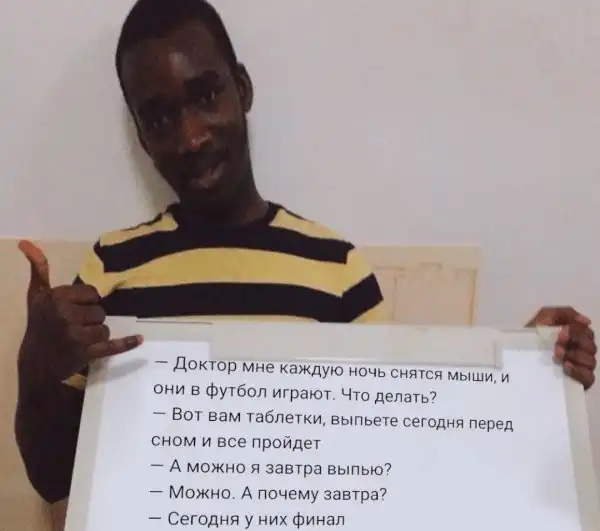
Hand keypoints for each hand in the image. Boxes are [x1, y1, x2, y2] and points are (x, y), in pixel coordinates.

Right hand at [17, 240, 141, 383]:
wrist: (38, 362)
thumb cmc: (40, 324)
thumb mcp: (37, 296)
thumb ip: (39, 269)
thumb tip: (27, 243)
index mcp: (56, 298)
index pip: (92, 293)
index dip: (86, 301)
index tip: (74, 309)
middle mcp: (65, 315)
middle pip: (100, 311)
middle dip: (91, 318)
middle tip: (75, 326)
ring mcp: (76, 335)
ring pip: (105, 327)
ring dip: (98, 333)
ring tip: (82, 338)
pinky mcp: (86, 353)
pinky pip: (111, 345)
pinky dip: (126, 343)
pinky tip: (139, 339)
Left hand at [526, 306, 596, 389]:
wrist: (512, 361)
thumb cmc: (527, 339)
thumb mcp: (540, 320)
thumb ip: (560, 313)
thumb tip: (585, 320)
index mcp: (571, 336)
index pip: (586, 331)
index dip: (576, 331)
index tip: (561, 333)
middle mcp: (578, 351)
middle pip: (590, 345)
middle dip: (574, 343)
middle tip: (556, 346)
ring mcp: (578, 367)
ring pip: (590, 361)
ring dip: (574, 356)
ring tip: (556, 357)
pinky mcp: (577, 382)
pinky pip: (588, 378)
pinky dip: (579, 372)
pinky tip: (565, 367)